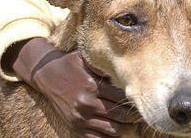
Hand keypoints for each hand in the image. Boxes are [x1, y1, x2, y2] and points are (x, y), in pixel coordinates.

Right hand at [11, 37, 140, 137]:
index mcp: (92, 86)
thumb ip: (106, 65)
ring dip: (127, 129)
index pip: (121, 98)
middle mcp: (86, 104)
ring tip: (134, 124)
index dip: (135, 101)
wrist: (47, 75)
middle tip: (143, 114)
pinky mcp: (75, 128)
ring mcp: (80, 119)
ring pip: (112, 130)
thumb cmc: (72, 64)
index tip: (143, 101)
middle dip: (134, 117)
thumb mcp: (88, 59)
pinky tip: (120, 131)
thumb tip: (128, 66)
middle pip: (120, 116)